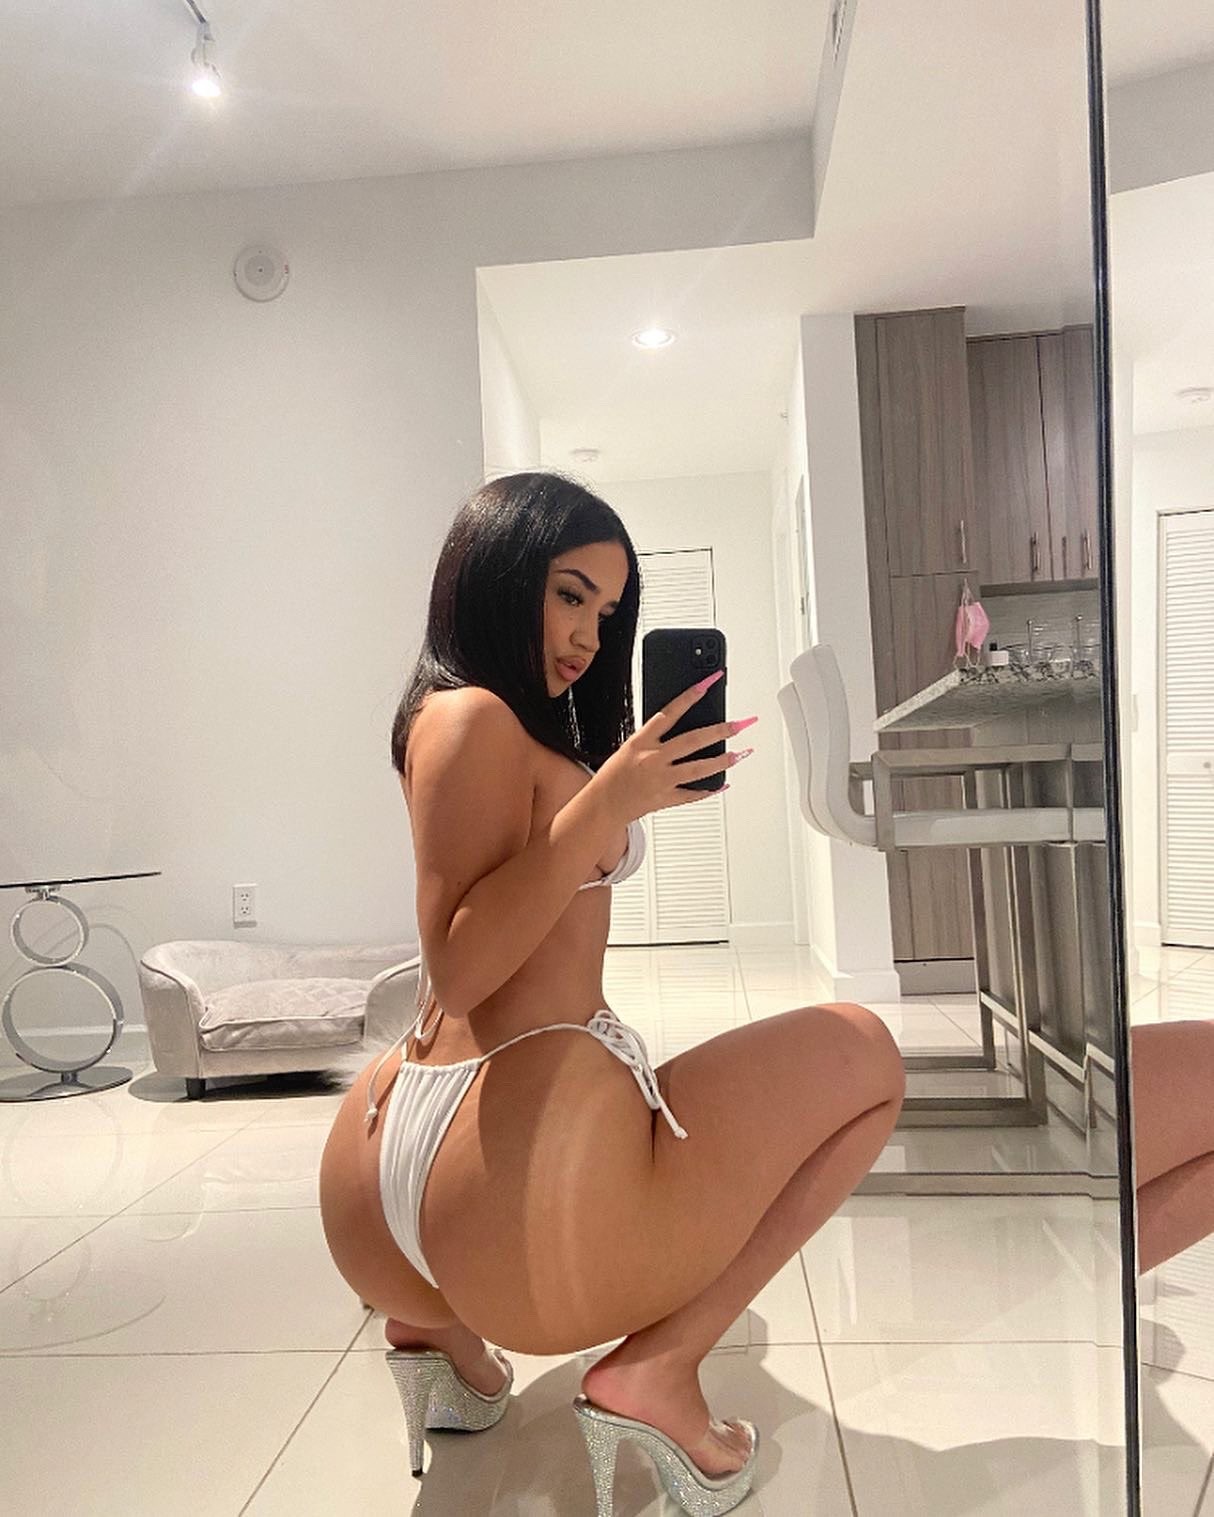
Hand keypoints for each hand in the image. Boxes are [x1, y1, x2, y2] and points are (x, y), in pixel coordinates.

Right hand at [593, 674, 755, 821]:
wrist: (602, 805)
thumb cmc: (614, 774)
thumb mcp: (630, 746)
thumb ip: (656, 736)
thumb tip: (685, 723)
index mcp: (641, 741)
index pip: (669, 712)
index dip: (690, 696)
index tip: (709, 682)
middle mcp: (653, 759)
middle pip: (693, 741)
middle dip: (720, 731)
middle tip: (741, 724)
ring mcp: (661, 781)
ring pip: (698, 769)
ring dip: (723, 760)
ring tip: (741, 753)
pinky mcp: (665, 800)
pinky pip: (692, 795)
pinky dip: (709, 790)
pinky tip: (724, 783)